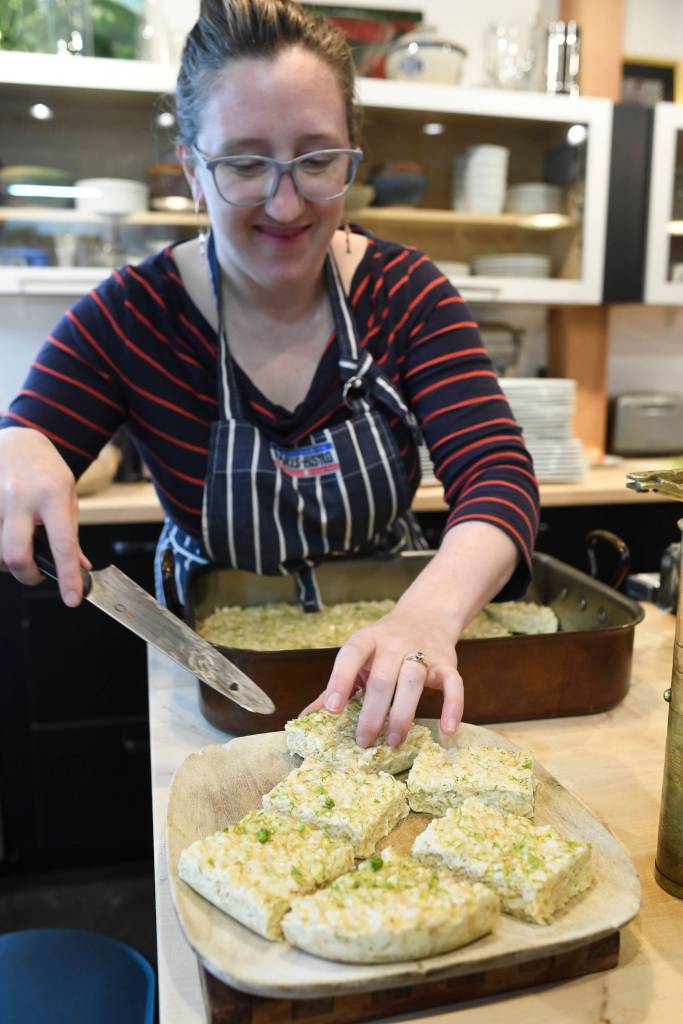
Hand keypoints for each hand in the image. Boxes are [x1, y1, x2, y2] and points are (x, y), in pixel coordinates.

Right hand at [0, 428, 90, 605]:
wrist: (17, 440)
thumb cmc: (46, 469)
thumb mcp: (68, 495)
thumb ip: (71, 532)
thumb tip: (80, 567)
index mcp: (52, 495)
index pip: (63, 544)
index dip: (67, 576)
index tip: (72, 598)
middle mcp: (20, 497)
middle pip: (15, 554)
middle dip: (26, 575)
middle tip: (36, 574)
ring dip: (9, 562)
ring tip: (22, 548)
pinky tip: (7, 538)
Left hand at [301, 606, 463, 747]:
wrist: (426, 616)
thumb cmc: (384, 647)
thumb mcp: (359, 658)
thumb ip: (338, 686)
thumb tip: (306, 717)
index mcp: (367, 640)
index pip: (351, 654)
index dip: (339, 680)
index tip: (331, 710)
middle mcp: (394, 643)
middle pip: (382, 678)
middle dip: (372, 713)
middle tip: (364, 741)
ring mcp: (423, 651)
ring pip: (413, 680)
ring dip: (403, 714)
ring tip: (394, 740)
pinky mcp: (447, 663)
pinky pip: (453, 684)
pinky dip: (453, 706)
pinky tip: (447, 730)